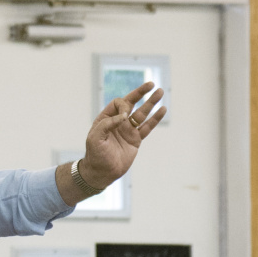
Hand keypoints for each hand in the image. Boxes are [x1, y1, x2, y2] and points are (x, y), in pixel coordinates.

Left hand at [58, 82, 165, 205]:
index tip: (124, 118)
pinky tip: (162, 109)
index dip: (123, 107)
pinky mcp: (136, 139)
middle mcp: (118, 122)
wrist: (102, 172)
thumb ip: (107, 124)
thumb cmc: (95, 155)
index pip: (119, 104)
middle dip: (140, 93)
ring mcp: (128, 130)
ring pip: (142, 113)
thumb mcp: (95, 138)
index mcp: (106, 118)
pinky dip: (155, 119)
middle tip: (150, 84)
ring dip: (151, 102)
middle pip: (131, 103)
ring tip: (160, 91)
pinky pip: (147, 127)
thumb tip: (124, 116)